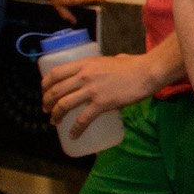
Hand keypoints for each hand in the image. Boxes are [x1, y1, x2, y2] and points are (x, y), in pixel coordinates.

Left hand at [42, 52, 158, 135]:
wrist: (148, 72)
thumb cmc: (135, 65)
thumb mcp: (114, 59)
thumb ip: (108, 63)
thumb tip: (113, 63)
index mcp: (85, 64)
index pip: (55, 73)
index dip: (45, 84)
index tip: (44, 92)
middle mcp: (84, 76)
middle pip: (56, 90)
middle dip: (47, 102)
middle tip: (47, 110)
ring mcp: (92, 90)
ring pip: (64, 104)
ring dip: (55, 115)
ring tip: (54, 122)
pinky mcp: (102, 103)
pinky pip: (83, 119)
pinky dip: (75, 129)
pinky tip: (73, 135)